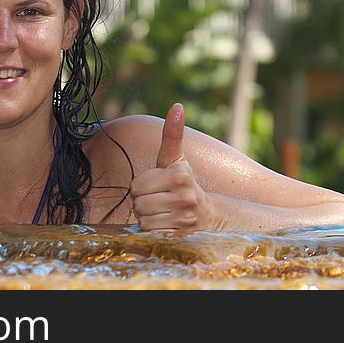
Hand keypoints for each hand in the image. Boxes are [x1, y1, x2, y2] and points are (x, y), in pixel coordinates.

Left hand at [131, 103, 208, 231]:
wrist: (207, 214)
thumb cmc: (183, 182)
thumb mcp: (175, 159)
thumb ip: (173, 134)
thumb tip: (177, 106)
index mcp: (180, 175)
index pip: (136, 185)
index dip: (141, 185)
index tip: (154, 185)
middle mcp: (184, 196)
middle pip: (138, 203)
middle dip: (143, 202)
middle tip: (157, 199)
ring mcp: (184, 218)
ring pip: (143, 219)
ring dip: (147, 217)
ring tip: (161, 211)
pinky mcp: (181, 235)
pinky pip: (151, 233)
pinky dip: (153, 230)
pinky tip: (165, 223)